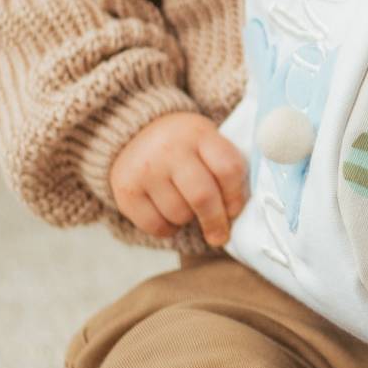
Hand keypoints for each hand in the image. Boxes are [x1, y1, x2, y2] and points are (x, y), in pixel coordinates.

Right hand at [107, 111, 248, 248]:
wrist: (133, 132)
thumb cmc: (182, 145)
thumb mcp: (206, 140)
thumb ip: (225, 166)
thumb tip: (240, 214)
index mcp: (198, 133)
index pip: (228, 168)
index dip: (236, 196)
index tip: (235, 209)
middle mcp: (170, 149)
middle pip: (203, 197)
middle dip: (216, 222)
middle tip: (220, 235)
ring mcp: (145, 169)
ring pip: (179, 214)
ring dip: (188, 220)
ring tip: (185, 207)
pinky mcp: (126, 190)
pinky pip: (156, 226)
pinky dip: (168, 229)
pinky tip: (168, 214)